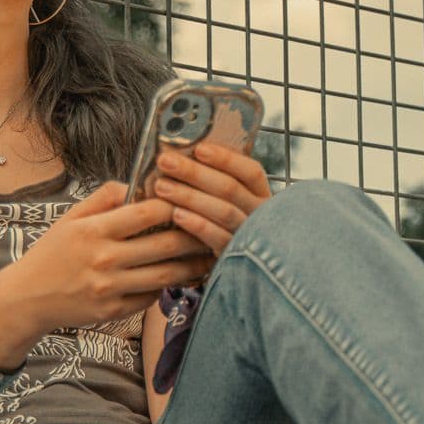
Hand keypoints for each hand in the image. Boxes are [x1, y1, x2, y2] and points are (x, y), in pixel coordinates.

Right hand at [3, 181, 213, 333]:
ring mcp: (110, 288)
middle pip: (164, 245)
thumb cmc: (53, 252)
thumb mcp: (71, 217)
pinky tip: (182, 276)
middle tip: (215, 228)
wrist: (28, 297)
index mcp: (94, 230)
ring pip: (165, 275)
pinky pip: (151, 297)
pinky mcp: (114, 311)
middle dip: (195, 236)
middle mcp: (104, 259)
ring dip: (192, 265)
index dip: (175, 204)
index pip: (147, 212)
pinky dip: (168, 286)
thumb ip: (105, 198)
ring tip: (210, 255)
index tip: (191, 200)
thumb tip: (138, 183)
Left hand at [152, 142, 271, 253]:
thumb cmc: (223, 227)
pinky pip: (218, 238)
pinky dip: (198, 225)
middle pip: (230, 188)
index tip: (199, 148)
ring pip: (223, 211)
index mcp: (261, 197)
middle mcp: (261, 215)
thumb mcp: (228, 203)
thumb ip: (214, 184)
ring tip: (161, 186)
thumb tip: (182, 159)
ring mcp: (250, 237)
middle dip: (195, 172)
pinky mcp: (235, 257)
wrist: (242, 275)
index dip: (226, 159)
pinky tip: (177, 215)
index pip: (251, 172)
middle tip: (166, 161)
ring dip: (190, 196)